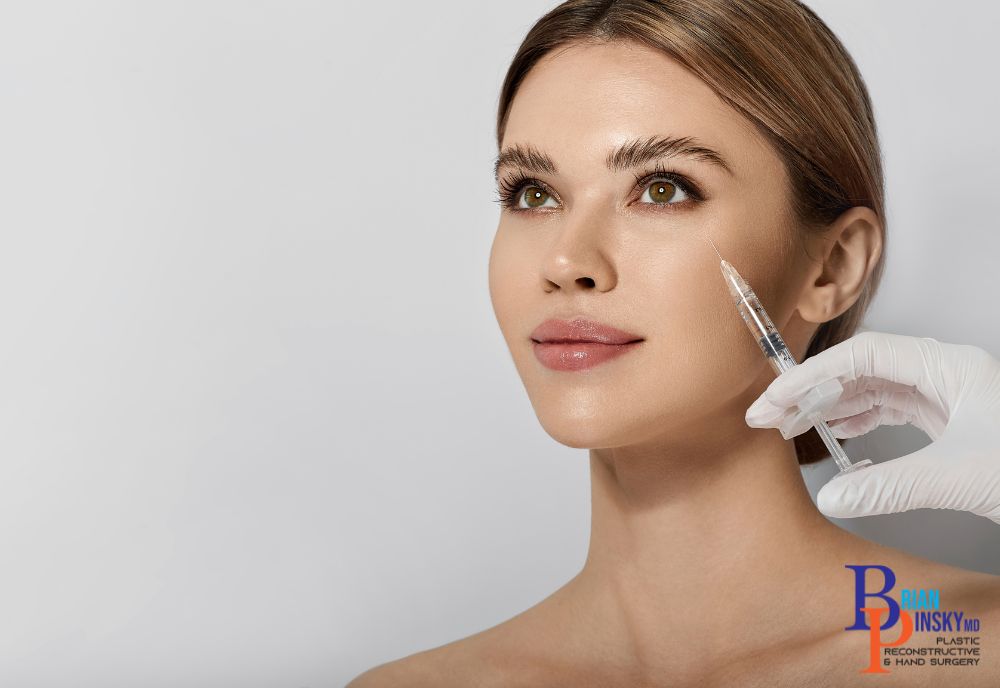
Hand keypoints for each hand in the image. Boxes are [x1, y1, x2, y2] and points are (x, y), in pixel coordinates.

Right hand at [744, 330, 999, 523]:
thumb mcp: (963, 478)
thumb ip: (892, 486)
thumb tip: (831, 497)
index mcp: (951, 367)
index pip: (864, 356)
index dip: (812, 374)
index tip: (776, 398)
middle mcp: (947, 374)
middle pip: (863, 369)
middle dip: (812, 390)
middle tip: (769, 415)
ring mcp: (949, 397)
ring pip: (875, 390)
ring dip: (831, 406)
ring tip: (792, 426)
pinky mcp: (951, 422)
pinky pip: (892, 411)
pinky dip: (858, 422)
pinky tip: (836, 436)